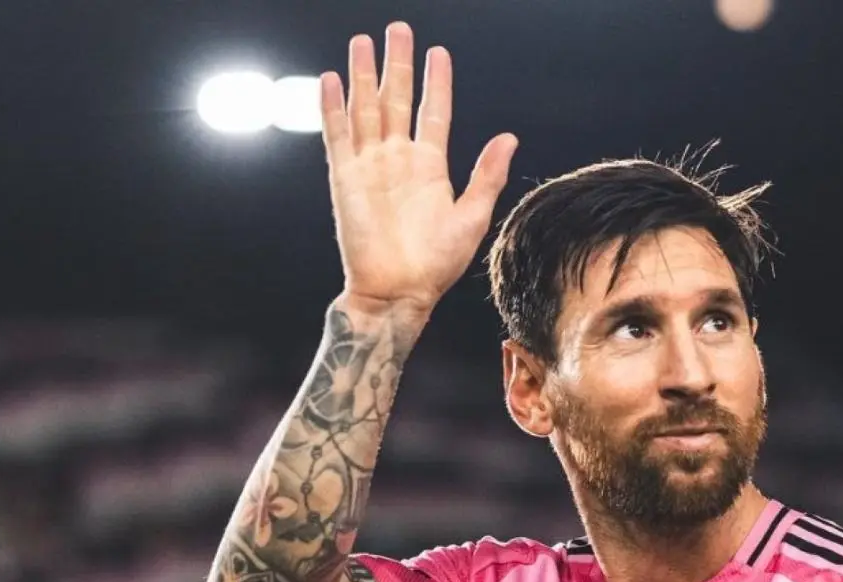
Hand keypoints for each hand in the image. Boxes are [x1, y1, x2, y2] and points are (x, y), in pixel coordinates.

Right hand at [320, 22, 517, 314]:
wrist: (399, 291)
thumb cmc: (437, 264)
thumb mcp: (472, 217)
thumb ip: (487, 175)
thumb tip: (508, 138)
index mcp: (430, 167)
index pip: (434, 112)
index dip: (437, 82)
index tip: (439, 52)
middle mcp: (399, 160)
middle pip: (398, 99)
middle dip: (398, 64)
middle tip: (398, 28)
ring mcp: (370, 166)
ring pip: (366, 109)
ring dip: (363, 75)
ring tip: (363, 41)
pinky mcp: (345, 178)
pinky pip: (338, 135)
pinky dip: (334, 107)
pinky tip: (333, 79)